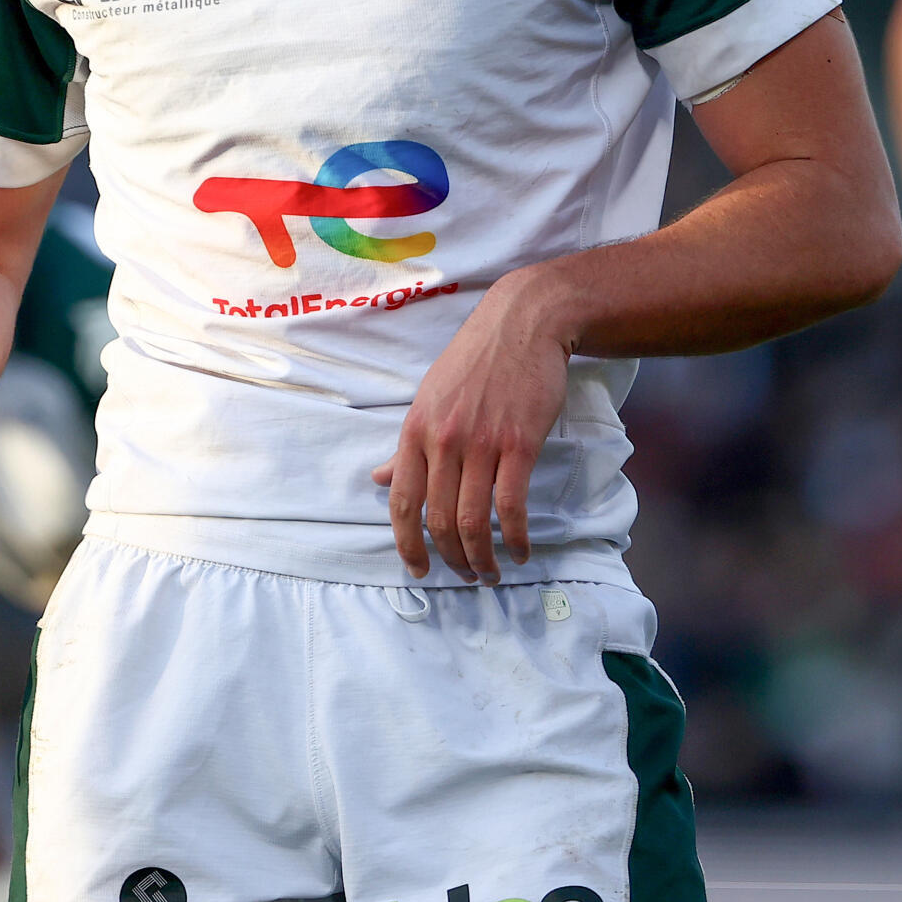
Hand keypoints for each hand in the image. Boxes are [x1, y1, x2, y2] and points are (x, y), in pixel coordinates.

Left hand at [374, 273, 572, 582]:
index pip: (402, 501)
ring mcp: (481, 443)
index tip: (416, 569)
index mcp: (415, 430)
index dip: (406, 543)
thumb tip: (380, 478)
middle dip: (449, 558)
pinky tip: (519, 550)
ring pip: (472, 518)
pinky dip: (514, 537)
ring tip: (490, 573)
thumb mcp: (429, 398)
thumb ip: (408, 445)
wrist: (522, 325)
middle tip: (463, 576)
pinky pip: (512, 505)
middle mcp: (443, 441)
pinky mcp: (519, 445)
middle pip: (437, 518)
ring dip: (481, 557)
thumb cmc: (474, 362)